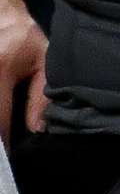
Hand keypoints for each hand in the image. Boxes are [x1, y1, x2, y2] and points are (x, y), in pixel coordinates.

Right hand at [0, 1, 47, 146]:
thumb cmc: (23, 37)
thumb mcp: (41, 63)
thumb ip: (40, 97)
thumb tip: (37, 130)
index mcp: (0, 67)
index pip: (0, 114)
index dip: (3, 139)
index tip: (8, 155)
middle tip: (3, 155)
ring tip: (3, 139)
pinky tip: (1, 116)